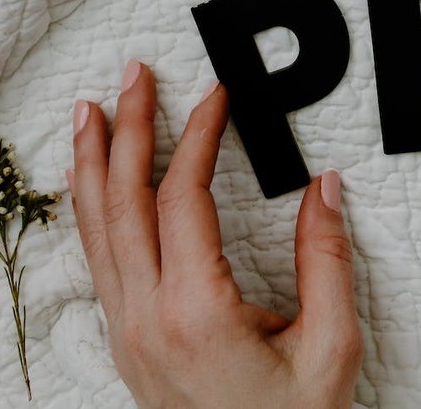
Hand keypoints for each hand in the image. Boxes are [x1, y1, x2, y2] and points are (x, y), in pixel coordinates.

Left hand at [70, 61, 362, 408]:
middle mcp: (147, 319)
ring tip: (90, 109)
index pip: (181, 198)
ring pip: (95, 231)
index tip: (216, 93)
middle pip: (120, 202)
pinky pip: (97, 260)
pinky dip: (90, 208)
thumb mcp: (330, 347)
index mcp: (197, 313)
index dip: (196, 136)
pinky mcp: (127, 343)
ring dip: (90, 163)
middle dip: (126, 128)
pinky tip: (92, 183)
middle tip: (132, 72)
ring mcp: (128, 333)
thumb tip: (323, 187)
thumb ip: (326, 261)